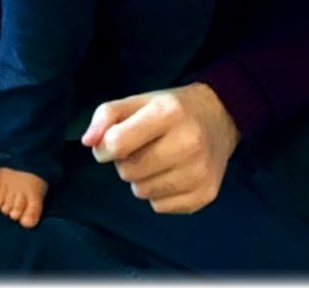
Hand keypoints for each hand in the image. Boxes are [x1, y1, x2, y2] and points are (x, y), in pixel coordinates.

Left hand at [81, 83, 240, 213]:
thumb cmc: (172, 108)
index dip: (105, 147)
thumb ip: (107, 115)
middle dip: (126, 161)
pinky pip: (160, 207)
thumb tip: (88, 142)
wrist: (220, 116)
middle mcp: (187, 143)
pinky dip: (159, 194)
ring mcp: (199, 172)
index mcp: (168, 113)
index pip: (117, 143)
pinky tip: (172, 173)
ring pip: (142, 192)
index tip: (112, 142)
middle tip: (142, 148)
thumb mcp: (139, 100)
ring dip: (142, 178)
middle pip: (128, 171)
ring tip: (158, 159)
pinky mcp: (205, 194)